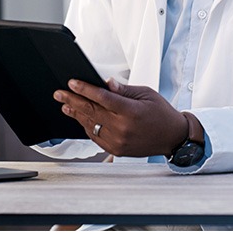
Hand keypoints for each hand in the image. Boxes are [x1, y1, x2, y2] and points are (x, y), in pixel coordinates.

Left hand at [53, 78, 187, 157]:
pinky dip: (87, 127)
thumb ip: (124, 90)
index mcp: (131, 111)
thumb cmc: (161, 113)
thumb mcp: (146, 94)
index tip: (72, 83)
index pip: (102, 98)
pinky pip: (96, 137)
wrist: (173, 137)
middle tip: (59, 93)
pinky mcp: (116, 150)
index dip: (85, 89)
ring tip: (65, 105)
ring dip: (76, 114)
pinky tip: (80, 118)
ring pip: (91, 125)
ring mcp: (118, 141)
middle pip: (92, 112)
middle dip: (73, 100)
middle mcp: (123, 128)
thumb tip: (106, 84)